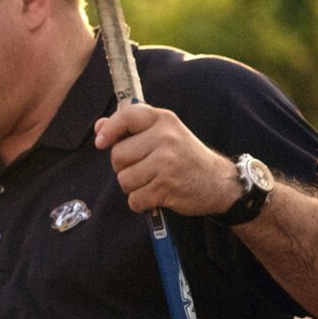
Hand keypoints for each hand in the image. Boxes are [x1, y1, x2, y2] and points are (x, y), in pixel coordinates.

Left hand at [94, 104, 241, 215]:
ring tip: (151, 181)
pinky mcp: (167, 187)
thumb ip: (130, 128)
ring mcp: (166, 163)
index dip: (109, 130)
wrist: (218, 182)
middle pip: (118, 155)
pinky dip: (140, 202)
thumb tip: (99, 127)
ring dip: (132, 186)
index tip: (100, 142)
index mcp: (163, 119)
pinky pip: (134, 199)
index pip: (126, 116)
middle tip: (143, 167)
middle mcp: (165, 138)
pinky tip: (155, 195)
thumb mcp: (163, 133)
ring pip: (124, 179)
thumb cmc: (183, 155)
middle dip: (123, 166)